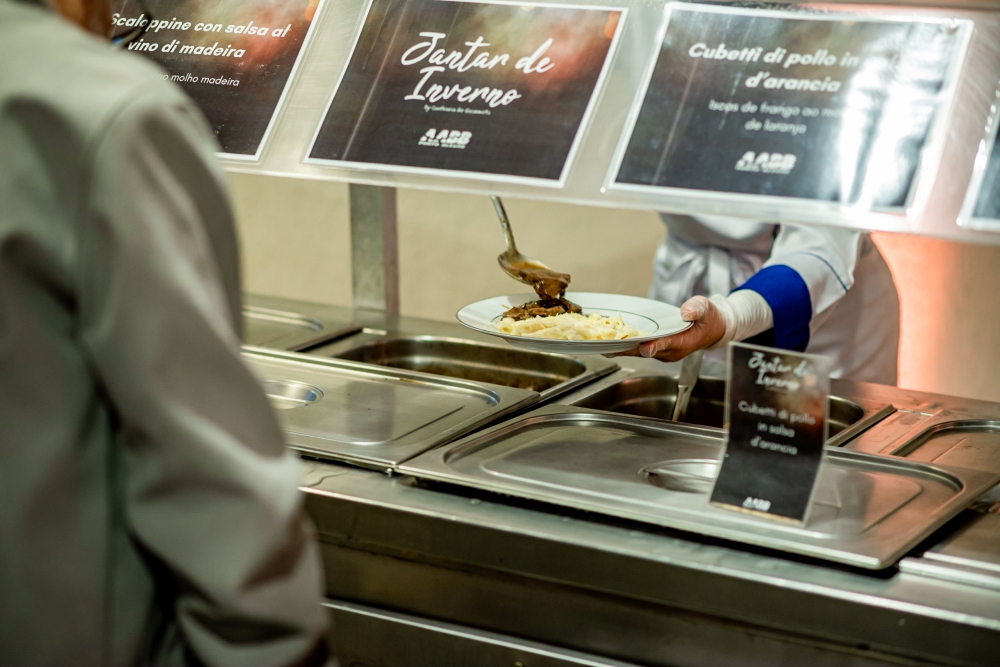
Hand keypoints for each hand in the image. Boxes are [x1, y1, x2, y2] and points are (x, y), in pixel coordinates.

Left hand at [608, 296, 725, 361]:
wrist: (712, 329)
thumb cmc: (709, 318)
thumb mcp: (706, 308)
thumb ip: (697, 309)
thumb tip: (687, 312)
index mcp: (683, 342)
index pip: (665, 345)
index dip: (653, 346)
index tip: (642, 346)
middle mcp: (670, 351)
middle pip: (645, 351)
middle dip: (626, 349)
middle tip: (606, 346)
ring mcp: (662, 352)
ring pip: (639, 352)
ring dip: (622, 348)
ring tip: (601, 345)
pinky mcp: (657, 350)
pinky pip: (638, 349)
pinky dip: (625, 346)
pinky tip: (610, 342)